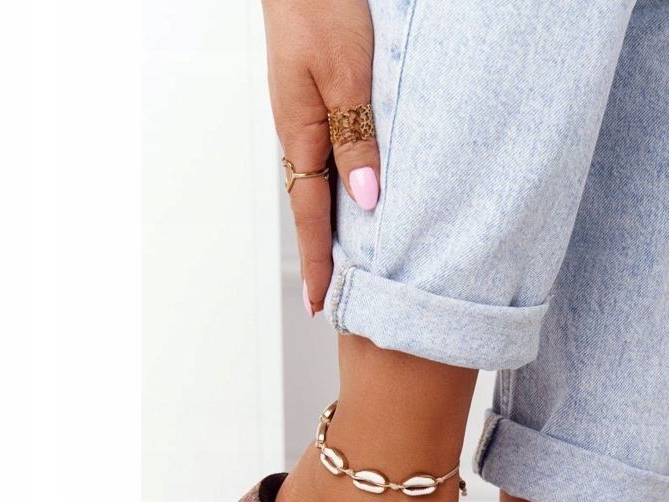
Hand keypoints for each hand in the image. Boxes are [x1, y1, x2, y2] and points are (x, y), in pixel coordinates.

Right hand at [262, 0, 379, 316]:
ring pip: (323, 190)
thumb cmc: (323, 10)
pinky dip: (340, 196)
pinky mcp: (318, 107)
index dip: (320, 263)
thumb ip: (357, 140)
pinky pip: (330, 164)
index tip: (322, 306)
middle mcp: (300, 136)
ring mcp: (307, 123)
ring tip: (345, 271)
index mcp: (302, 135)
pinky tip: (355, 209)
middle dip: (323, 259)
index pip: (312, 217)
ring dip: (332, 232)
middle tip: (334, 305)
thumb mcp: (347, 76)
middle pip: (314, 212)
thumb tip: (368, 204)